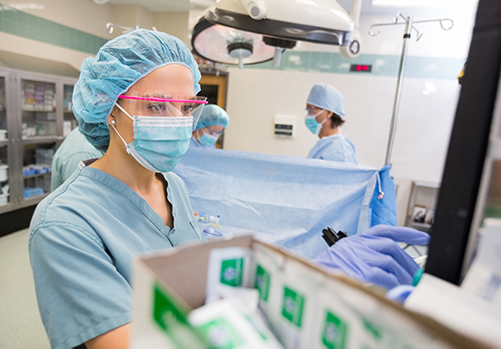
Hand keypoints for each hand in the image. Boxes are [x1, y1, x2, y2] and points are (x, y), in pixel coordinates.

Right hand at [314, 225, 429, 289]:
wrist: (308, 277)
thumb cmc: (326, 272)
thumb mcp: (346, 260)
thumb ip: (369, 263)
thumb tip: (394, 276)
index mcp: (355, 240)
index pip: (385, 230)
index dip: (406, 233)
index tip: (425, 236)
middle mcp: (358, 244)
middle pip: (391, 247)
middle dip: (408, 263)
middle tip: (416, 276)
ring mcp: (358, 255)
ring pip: (390, 260)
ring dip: (403, 275)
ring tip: (407, 286)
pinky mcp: (359, 269)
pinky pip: (383, 275)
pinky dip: (393, 283)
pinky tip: (396, 289)